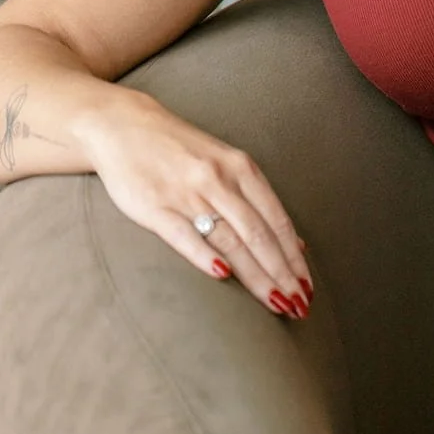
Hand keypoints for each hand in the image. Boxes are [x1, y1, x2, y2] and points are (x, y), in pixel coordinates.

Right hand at [81, 91, 314, 317]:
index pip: (276, 221)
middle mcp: (219, 180)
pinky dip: (203, 255)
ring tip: (276, 302)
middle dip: (282, 273)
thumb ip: (257, 200)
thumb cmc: (182, 150)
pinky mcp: (155, 206)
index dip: (294, 257)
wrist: (125, 126)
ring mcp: (188, 193)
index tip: (307, 288)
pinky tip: (221, 275)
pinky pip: (183, 234)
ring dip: (256, 275)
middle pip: (259, 234)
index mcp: (240, 168)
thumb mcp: (226, 164)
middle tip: (300, 306)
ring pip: (230, 239)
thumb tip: (296, 243)